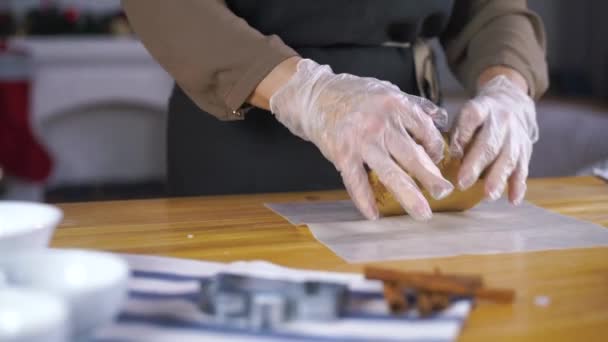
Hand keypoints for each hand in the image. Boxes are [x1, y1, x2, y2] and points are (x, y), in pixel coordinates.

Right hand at [270, 59, 453, 219]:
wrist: (313, 95)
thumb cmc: (351, 93)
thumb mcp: (386, 90)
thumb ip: (412, 105)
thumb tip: (440, 118)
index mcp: (395, 105)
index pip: (425, 130)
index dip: (435, 148)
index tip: (436, 160)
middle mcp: (381, 123)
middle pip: (412, 155)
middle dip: (431, 178)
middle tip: (445, 193)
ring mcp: (361, 140)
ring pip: (390, 173)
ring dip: (409, 196)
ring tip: (423, 214)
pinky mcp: (341, 153)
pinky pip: (356, 181)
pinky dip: (364, 200)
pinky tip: (373, 216)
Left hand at [450, 74, 537, 204]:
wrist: (511, 102)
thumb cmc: (480, 117)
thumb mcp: (465, 114)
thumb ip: (457, 132)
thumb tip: (449, 156)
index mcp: (481, 109)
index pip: (472, 117)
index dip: (462, 134)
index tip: (453, 154)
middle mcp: (501, 121)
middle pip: (490, 143)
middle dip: (476, 164)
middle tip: (462, 183)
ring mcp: (516, 136)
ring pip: (508, 158)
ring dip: (498, 178)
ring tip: (489, 195)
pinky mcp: (526, 150)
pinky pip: (523, 169)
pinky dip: (518, 185)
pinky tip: (513, 200)